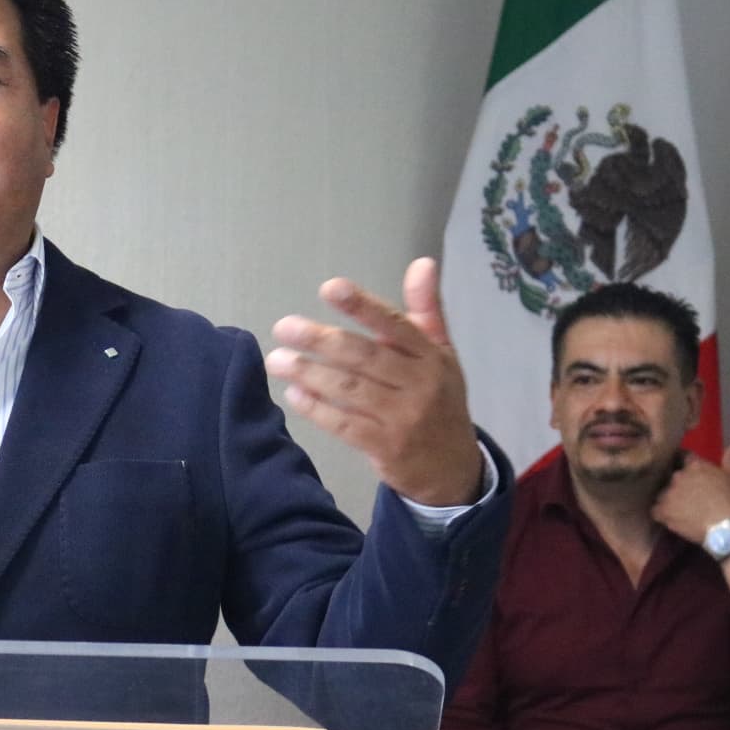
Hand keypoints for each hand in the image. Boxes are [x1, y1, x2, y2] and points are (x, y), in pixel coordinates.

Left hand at [265, 257, 480, 506]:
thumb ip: (426, 309)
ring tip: (276, 360)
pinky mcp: (385, 447)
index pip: (395, 325)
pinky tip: (293, 394)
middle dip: (320, 340)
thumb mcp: (441, 353)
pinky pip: (345, 424)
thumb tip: (423, 263)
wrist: (452, 467)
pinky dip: (317, 408)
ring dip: (309, 373)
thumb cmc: (438, 399)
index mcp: (431, 355)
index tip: (329, 288)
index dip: (362, 306)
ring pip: (349, 390)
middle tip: (283, 327)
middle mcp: (420, 384)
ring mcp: (403, 418)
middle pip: (364, 357)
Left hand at [651, 445, 729, 545]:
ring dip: (670, 500)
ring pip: (664, 494)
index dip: (690, 469)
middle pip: (674, 479)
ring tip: (680, 511)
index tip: (695, 478)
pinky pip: (656, 511)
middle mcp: (678, 476)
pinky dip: (661, 514)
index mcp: (694, 466)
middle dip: (681, 486)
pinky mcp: (663, 511)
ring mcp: (669, 493)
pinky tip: (669, 519)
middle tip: (691, 498)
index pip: (686, 460)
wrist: (728, 524)